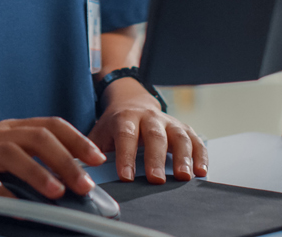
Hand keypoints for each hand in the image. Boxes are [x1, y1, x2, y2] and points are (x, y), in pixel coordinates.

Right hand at [0, 117, 107, 206]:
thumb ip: (29, 165)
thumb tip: (70, 181)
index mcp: (7, 130)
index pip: (49, 125)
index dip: (76, 140)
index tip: (96, 158)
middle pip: (36, 137)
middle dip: (65, 159)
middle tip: (84, 183)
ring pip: (12, 153)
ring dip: (39, 173)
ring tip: (57, 193)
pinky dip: (5, 195)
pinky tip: (20, 207)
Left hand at [88, 78, 207, 182]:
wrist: (131, 100)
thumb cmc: (115, 123)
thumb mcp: (99, 133)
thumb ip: (91, 151)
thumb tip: (79, 172)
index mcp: (125, 118)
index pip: (125, 135)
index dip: (126, 156)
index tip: (126, 176)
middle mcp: (149, 118)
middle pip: (154, 136)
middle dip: (155, 159)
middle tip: (156, 179)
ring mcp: (169, 122)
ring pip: (179, 136)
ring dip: (183, 157)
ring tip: (183, 177)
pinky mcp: (184, 129)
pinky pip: (196, 140)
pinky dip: (201, 155)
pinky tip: (202, 171)